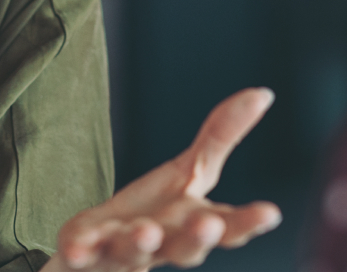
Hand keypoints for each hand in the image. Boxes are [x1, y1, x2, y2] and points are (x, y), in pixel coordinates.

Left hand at [47, 88, 281, 270]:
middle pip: (186, 247)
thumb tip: (263, 92)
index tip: (271, 213)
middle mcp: (164, 243)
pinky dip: (80, 252)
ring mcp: (124, 250)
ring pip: (136, 251)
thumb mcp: (189, 172)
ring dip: (142, 242)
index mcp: (192, 223)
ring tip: (145, 233)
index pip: (228, 226)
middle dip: (197, 237)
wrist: (100, 251)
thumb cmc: (156, 212)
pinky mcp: (85, 251)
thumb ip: (222, 137)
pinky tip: (75, 249)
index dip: (249, 221)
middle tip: (208, 224)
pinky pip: (82, 254)